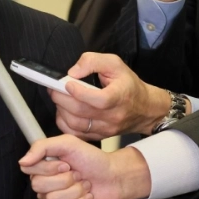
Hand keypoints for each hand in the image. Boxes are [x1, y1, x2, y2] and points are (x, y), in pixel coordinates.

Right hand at [19, 135, 152, 198]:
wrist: (114, 177)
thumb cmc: (92, 159)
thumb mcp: (68, 143)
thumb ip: (41, 147)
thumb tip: (22, 161)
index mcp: (43, 167)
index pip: (28, 170)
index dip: (48, 168)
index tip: (65, 164)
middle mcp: (45, 184)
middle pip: (39, 186)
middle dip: (64, 180)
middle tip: (78, 174)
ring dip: (75, 191)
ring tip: (85, 185)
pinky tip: (88, 197)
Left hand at [49, 53, 172, 139]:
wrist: (144, 109)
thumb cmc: (128, 84)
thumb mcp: (114, 64)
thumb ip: (93, 62)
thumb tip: (73, 72)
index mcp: (119, 96)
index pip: (98, 100)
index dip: (79, 92)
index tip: (67, 83)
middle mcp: (113, 116)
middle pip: (81, 112)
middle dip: (61, 98)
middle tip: (54, 88)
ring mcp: (106, 129)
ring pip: (75, 124)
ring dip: (60, 110)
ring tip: (59, 98)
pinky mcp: (99, 136)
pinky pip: (75, 134)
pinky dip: (64, 123)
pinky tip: (64, 111)